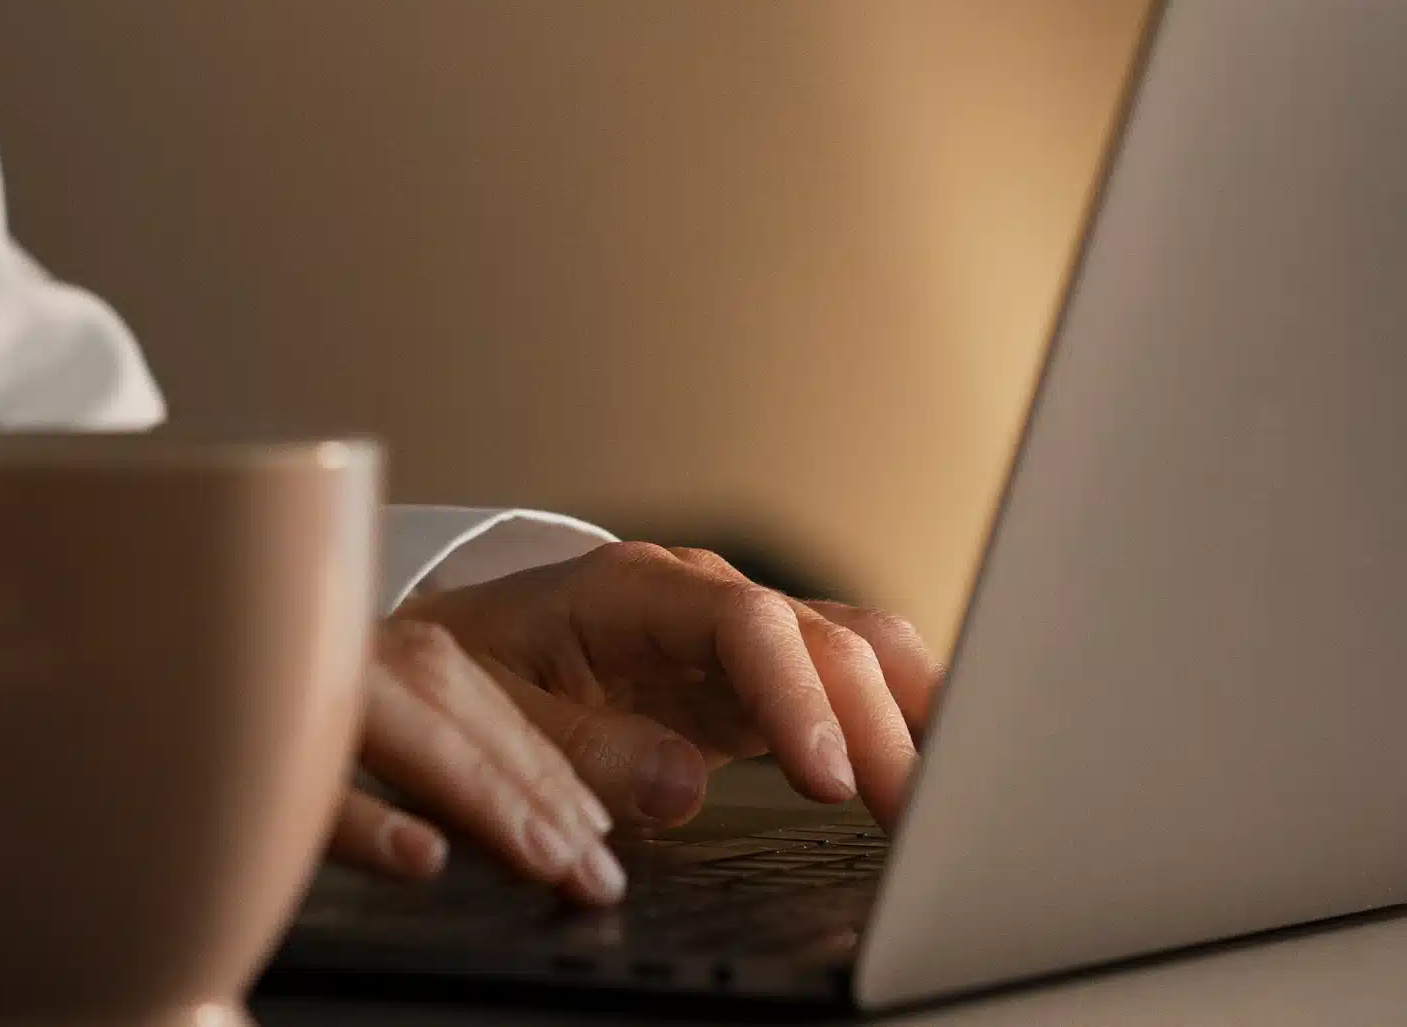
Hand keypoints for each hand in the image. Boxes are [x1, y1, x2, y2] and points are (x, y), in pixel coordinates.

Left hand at [335, 543, 937, 904]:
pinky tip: (938, 769)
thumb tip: (680, 784)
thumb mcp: (496, 711)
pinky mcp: (763, 681)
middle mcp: (706, 598)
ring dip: (908, 717)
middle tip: (911, 818)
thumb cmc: (467, 673)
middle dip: (876, 723)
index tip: (825, 778)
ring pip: (856, 651)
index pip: (744, 621)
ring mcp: (744, 635)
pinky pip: (850, 686)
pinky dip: (899, 722)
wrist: (454, 653)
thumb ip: (581, 746)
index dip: (795, 694)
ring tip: (951, 799)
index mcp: (637, 588)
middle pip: (823, 637)